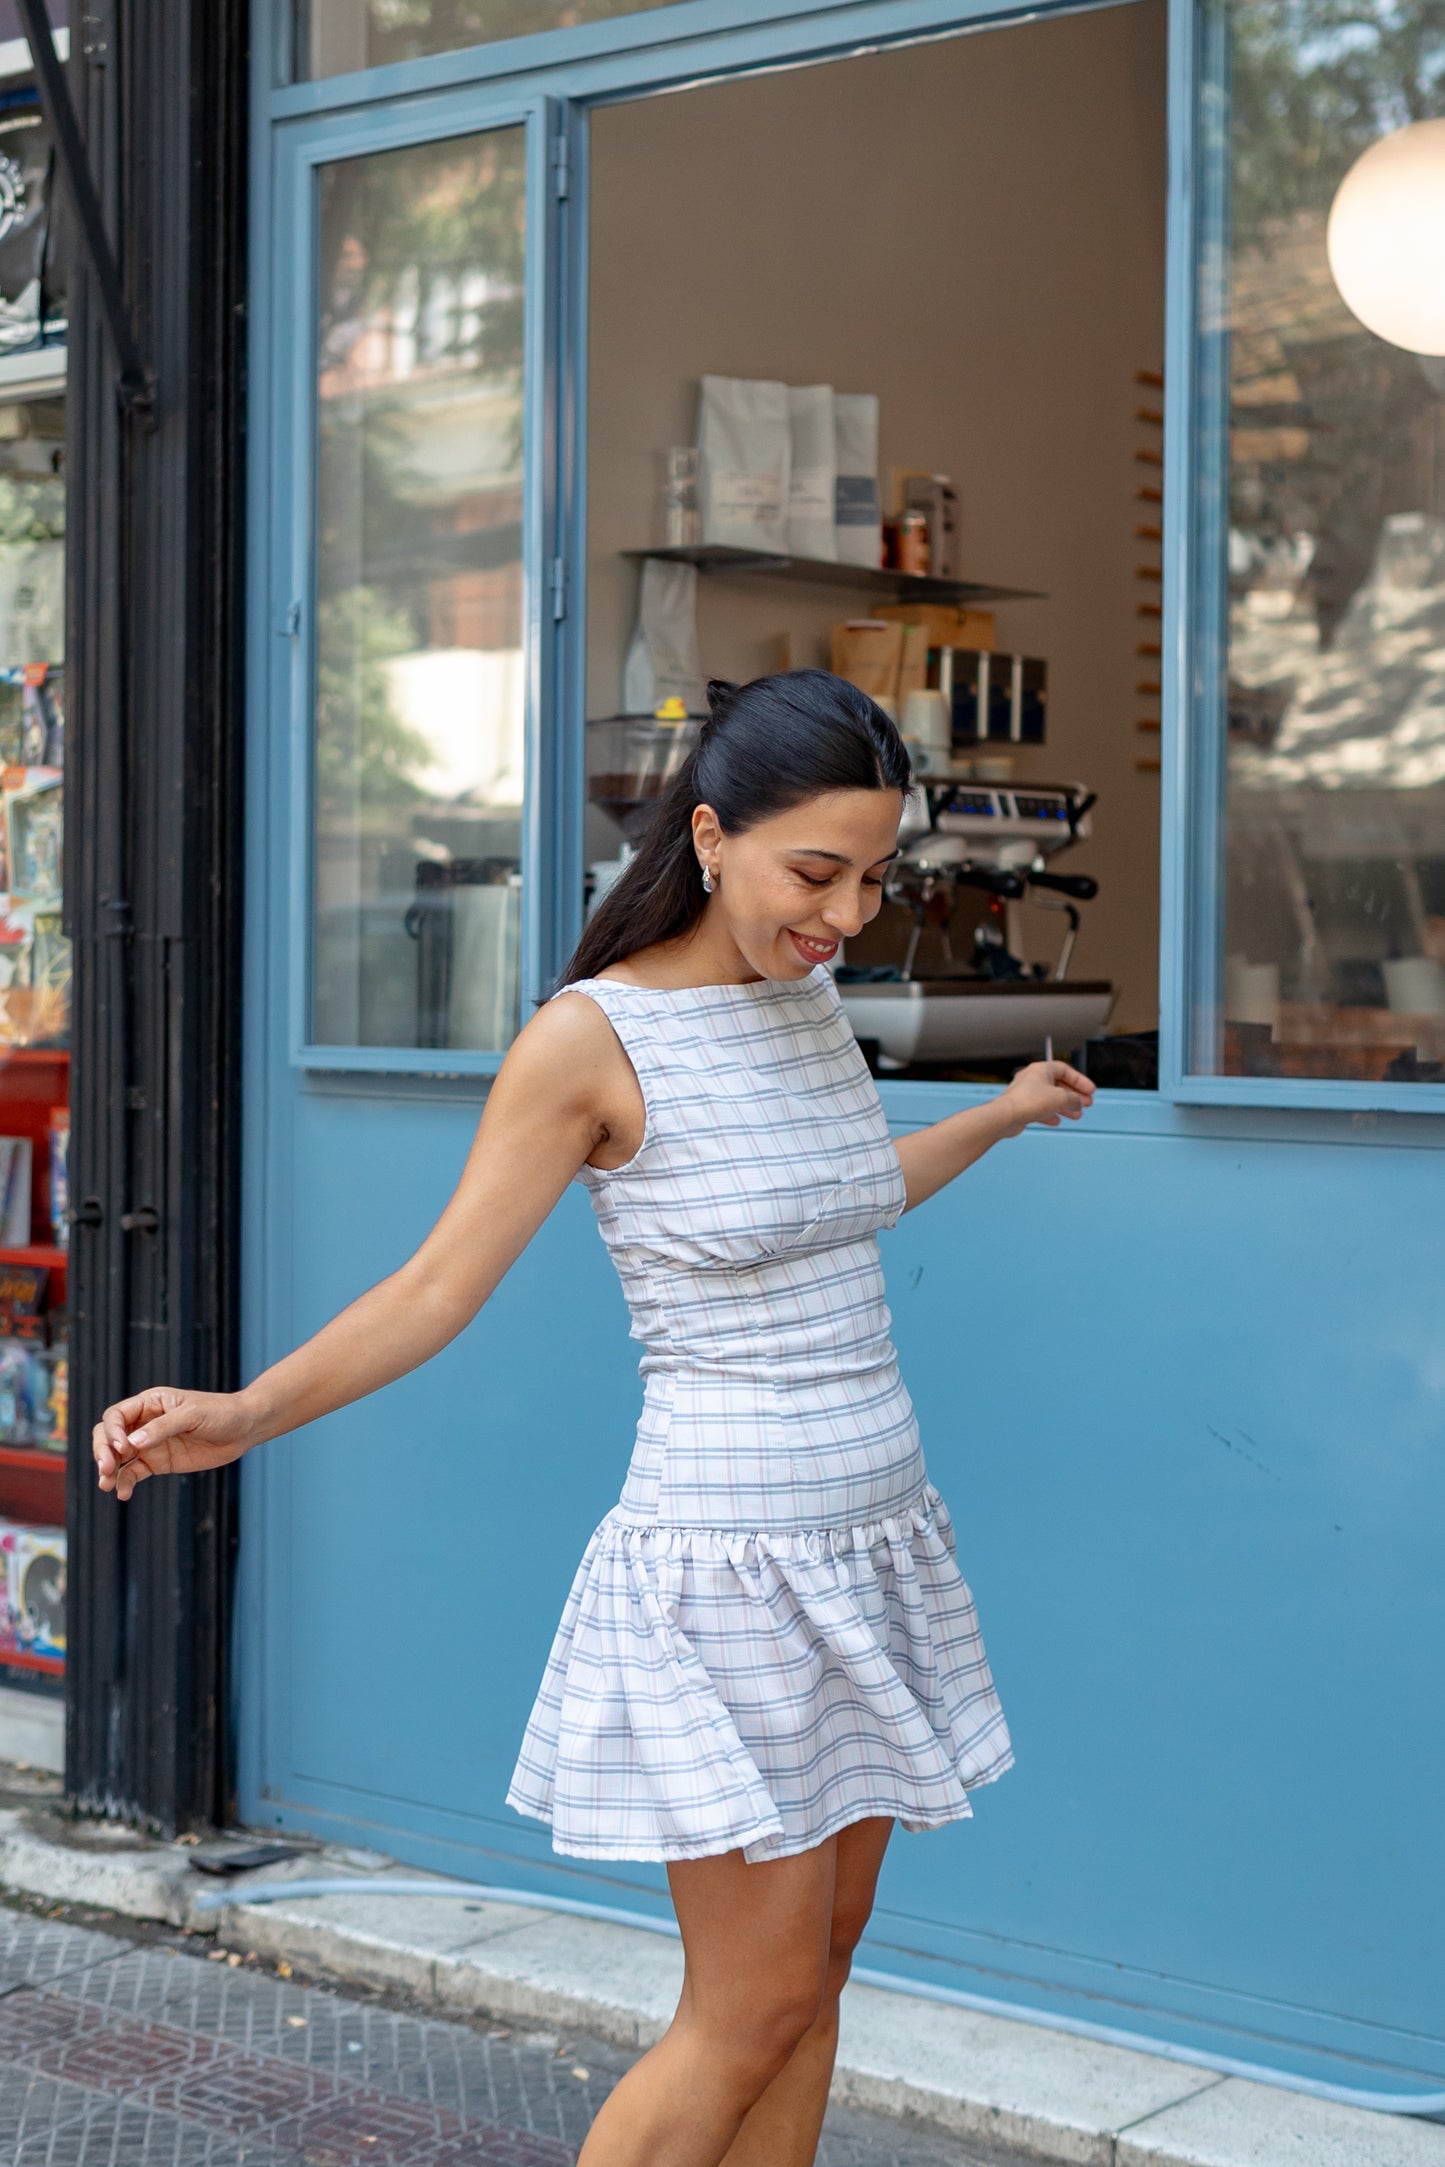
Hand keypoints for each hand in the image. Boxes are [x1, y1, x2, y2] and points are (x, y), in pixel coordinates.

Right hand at [92, 1387, 260, 1501]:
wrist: (244, 1428)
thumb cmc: (220, 1413)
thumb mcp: (192, 1415)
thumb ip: (162, 1428)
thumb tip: (131, 1444)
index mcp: (150, 1403)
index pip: (116, 1416)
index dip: (112, 1432)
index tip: (122, 1447)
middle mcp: (144, 1423)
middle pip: (109, 1436)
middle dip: (102, 1452)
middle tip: (106, 1469)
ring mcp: (150, 1444)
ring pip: (118, 1457)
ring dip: (108, 1470)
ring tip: (105, 1485)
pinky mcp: (159, 1462)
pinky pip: (134, 1473)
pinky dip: (125, 1483)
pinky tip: (123, 1494)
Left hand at [996, 1058, 1095, 1136]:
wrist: (1006, 1117)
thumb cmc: (1028, 1102)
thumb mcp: (1061, 1098)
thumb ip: (1074, 1099)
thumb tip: (1079, 1102)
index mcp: (1041, 1069)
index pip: (1065, 1070)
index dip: (1080, 1080)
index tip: (1090, 1090)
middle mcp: (1032, 1079)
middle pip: (1059, 1085)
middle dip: (1074, 1095)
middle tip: (1086, 1103)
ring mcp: (1026, 1093)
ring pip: (1050, 1098)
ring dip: (1065, 1106)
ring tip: (1076, 1115)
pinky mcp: (1021, 1107)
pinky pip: (1040, 1109)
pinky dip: (1050, 1114)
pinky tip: (1056, 1121)